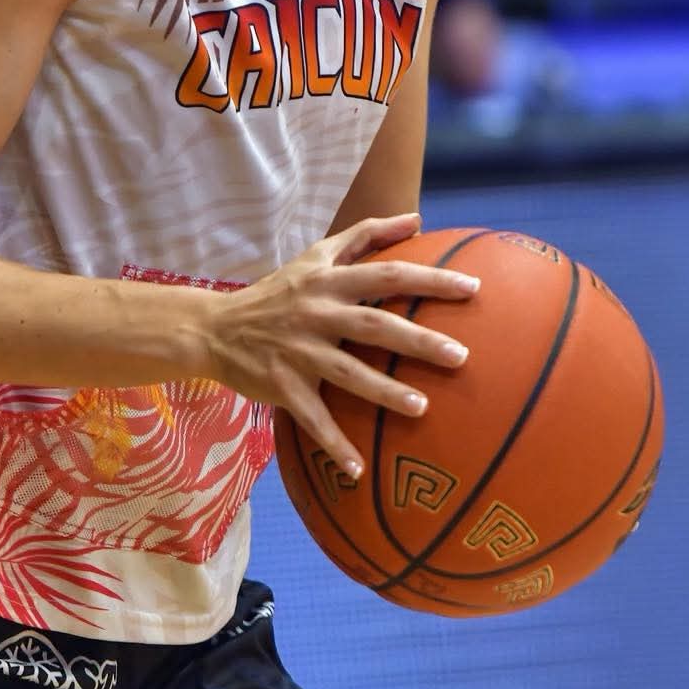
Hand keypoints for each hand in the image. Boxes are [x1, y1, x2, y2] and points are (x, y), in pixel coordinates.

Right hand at [201, 212, 478, 483]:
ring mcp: (298, 352)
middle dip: (418, 340)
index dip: (430, 280)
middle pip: (374, 325)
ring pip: (347, 373)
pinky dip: (334, 444)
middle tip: (461, 356)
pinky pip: (312, 418)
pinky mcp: (282, 386)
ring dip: (385, 392)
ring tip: (422, 408)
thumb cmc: (278, 291)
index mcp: (328, 281)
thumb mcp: (316, 256)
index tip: (472, 289)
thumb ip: (366, 235)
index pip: (388, 274)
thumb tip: (417, 219)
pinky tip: (358, 469)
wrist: (215, 327)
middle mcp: (316, 314)